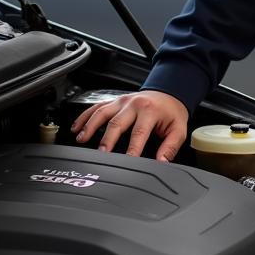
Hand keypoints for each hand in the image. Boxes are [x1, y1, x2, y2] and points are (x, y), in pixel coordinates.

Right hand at [70, 90, 188, 161]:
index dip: (132, 149)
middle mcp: (134, 104)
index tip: (126, 162)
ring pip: (102, 112)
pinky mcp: (114, 100)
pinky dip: (84, 117)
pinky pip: (96, 107)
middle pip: (117, 123)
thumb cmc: (172, 112)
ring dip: (90, 126)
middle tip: (100, 154)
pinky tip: (76, 128)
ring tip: (81, 139)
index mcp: (150, 111)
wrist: (169, 92)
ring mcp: (122, 101)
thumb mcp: (178, 129)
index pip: (139, 133)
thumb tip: (162, 162)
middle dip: (107, 140)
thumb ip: (170, 146)